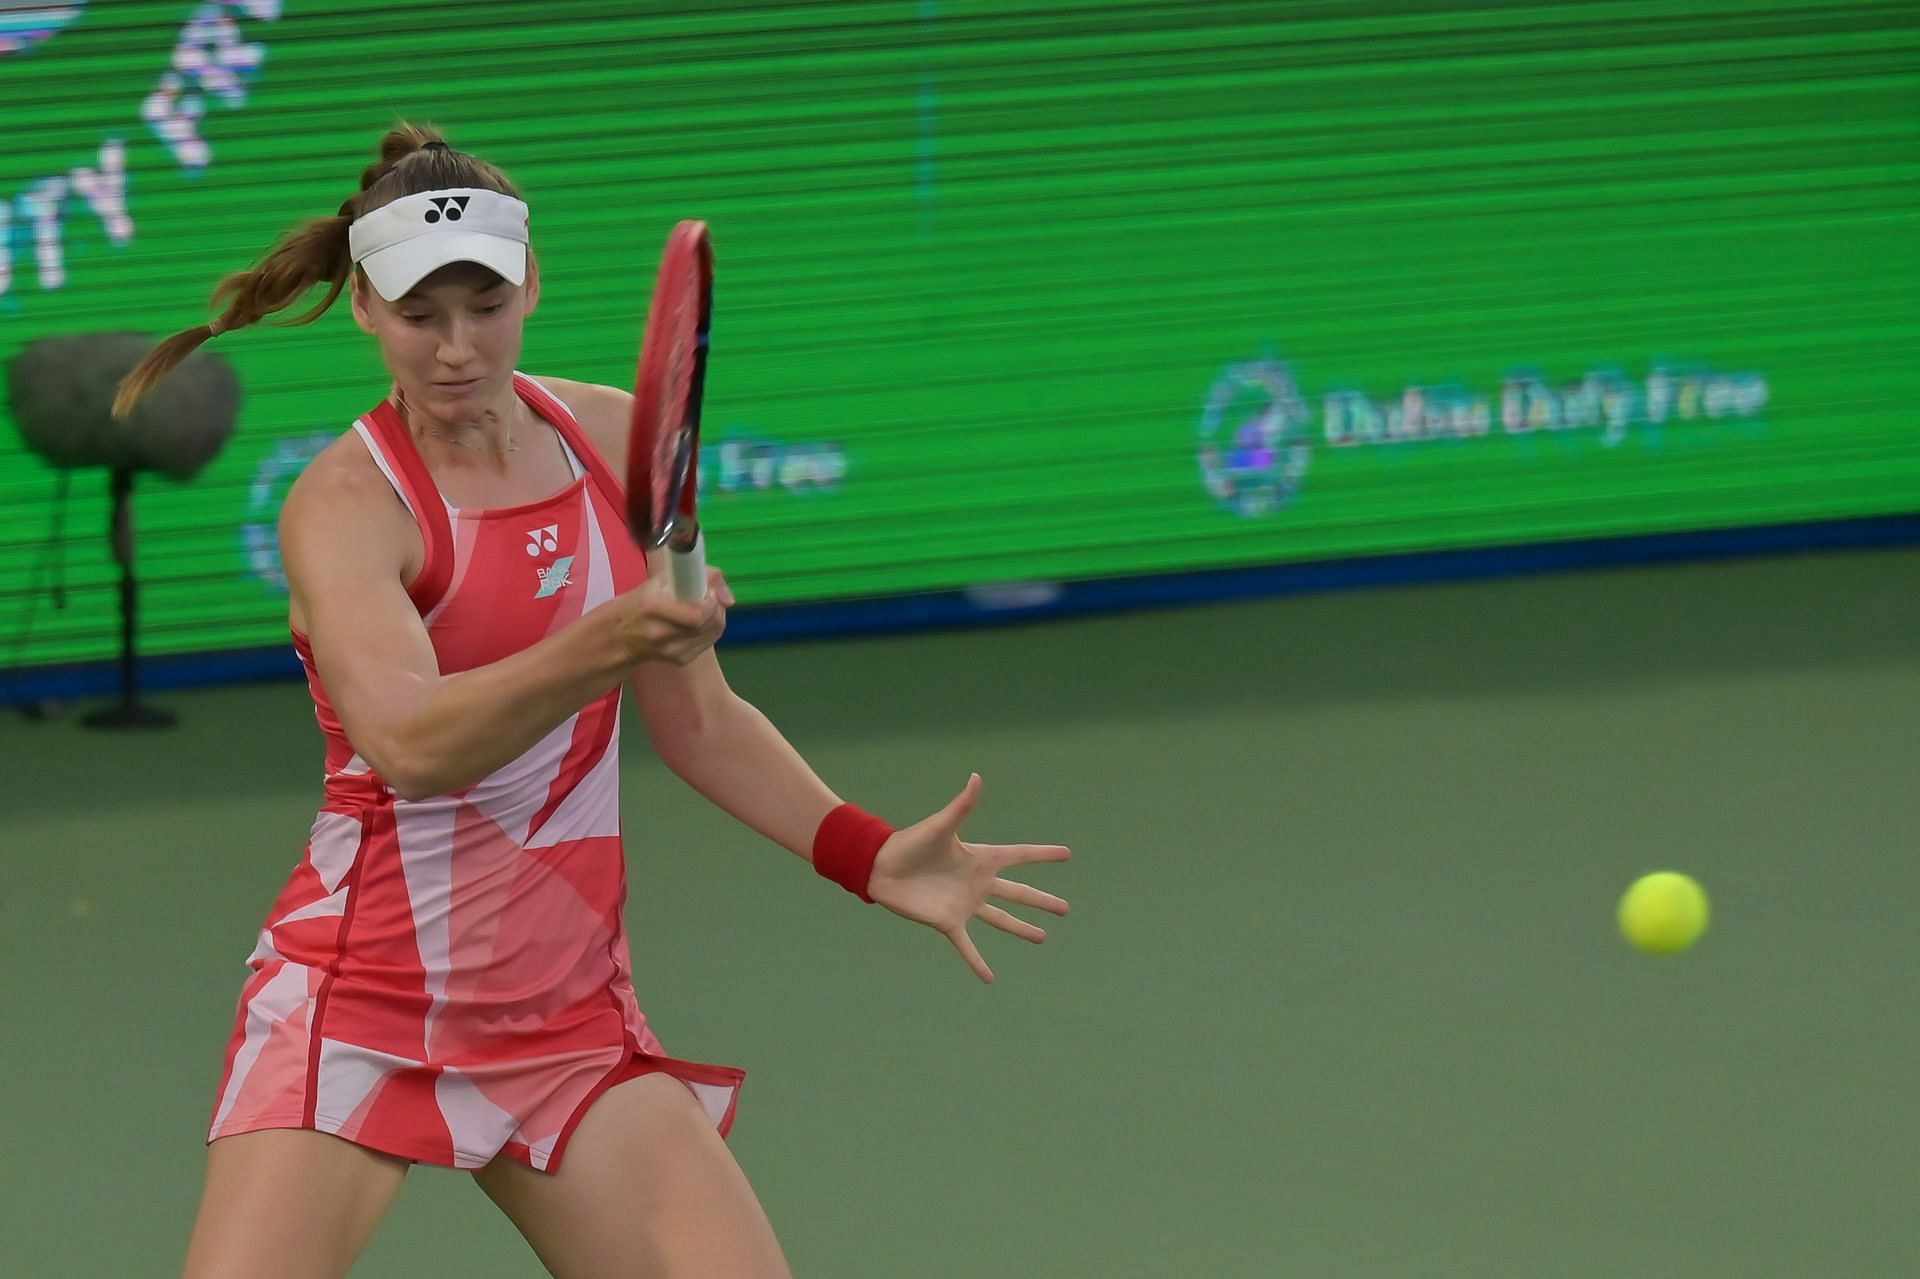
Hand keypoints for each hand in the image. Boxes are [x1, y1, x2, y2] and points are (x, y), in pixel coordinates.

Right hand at [611, 566, 732, 665]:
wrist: (620, 635)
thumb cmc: (642, 600)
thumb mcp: (661, 579)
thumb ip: (699, 575)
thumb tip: (729, 599)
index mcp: (654, 607)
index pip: (698, 614)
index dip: (711, 601)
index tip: (708, 590)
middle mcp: (662, 633)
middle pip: (710, 623)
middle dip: (716, 607)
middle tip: (709, 597)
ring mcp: (672, 651)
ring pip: (714, 633)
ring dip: (716, 616)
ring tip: (703, 606)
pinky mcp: (681, 660)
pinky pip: (708, 642)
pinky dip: (710, 629)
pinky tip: (698, 622)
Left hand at [868, 774, 1070, 982]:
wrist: (881, 867)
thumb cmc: (911, 842)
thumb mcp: (941, 825)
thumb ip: (962, 806)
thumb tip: (977, 777)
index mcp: (980, 858)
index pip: (1020, 856)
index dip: (1043, 855)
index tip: (1067, 854)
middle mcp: (977, 882)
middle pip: (1018, 893)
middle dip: (1042, 900)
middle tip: (1066, 909)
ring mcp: (966, 904)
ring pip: (1001, 919)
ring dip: (1022, 929)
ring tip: (1043, 938)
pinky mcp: (949, 922)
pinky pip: (968, 947)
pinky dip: (978, 963)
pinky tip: (990, 979)